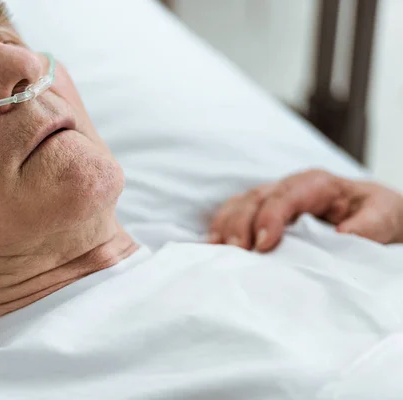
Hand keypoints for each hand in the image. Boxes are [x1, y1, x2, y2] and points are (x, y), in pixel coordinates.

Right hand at [208, 169, 402, 251]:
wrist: (369, 213)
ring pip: (239, 203)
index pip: (286, 196)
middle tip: (236, 252)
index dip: (270, 217)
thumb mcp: (383, 215)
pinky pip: (234, 213)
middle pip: (255, 198)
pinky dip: (221, 226)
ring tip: (218, 249)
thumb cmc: (374, 213)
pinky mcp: (261, 211)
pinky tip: (212, 243)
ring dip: (225, 225)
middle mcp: (288, 187)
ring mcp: (271, 197)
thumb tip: (345, 235)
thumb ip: (369, 224)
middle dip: (241, 224)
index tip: (263, 244)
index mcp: (317, 184)